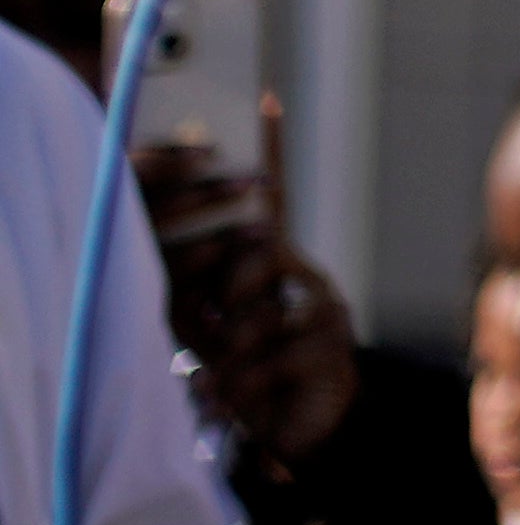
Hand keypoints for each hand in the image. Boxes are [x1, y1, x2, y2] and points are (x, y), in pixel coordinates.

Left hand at [140, 101, 358, 467]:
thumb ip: (202, 301)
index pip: (274, 196)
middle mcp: (306, 274)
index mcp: (276, 264)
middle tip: (207, 339)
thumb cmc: (247, 376)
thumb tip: (183, 278)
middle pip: (257, 255)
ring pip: (258, 313)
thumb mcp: (215, 335)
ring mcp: (324, 307)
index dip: (270, 150)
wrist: (307, 426)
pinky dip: (242, 388)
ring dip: (228, 359)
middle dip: (222, 300)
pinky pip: (270, 356)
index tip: (265, 99)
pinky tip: (234, 404)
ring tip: (219, 384)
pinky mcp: (331, 347)